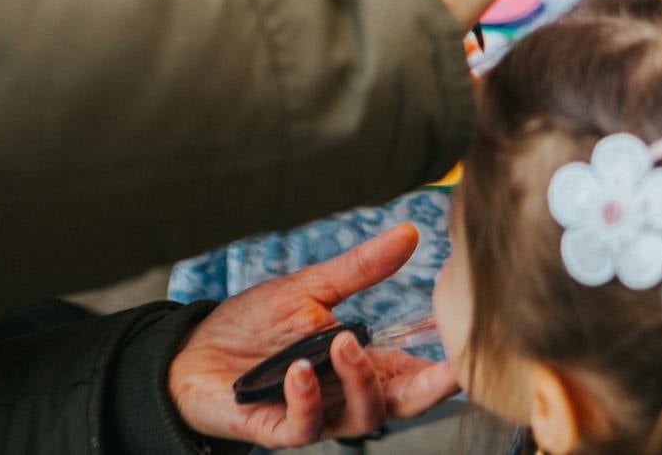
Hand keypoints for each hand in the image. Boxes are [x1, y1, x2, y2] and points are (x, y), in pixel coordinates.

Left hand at [167, 225, 458, 444]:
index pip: (413, 372)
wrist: (193, 350)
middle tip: (447, 370)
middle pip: (401, 404)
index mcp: (359, 361)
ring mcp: (314, 412)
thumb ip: (362, 269)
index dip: (444, 370)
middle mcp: (344, 392)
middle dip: (428, 391)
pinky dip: (305, 398)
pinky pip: (304, 426)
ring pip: (360, 418)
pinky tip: (298, 368)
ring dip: (359, 382)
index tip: (469, 353)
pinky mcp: (277, 427)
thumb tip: (409, 234)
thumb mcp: (311, 287)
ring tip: (342, 343)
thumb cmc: (252, 322)